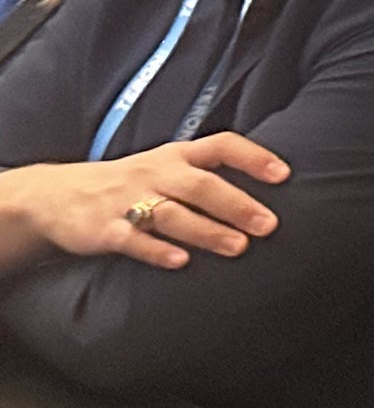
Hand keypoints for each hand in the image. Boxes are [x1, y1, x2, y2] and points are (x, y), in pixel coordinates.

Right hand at [4, 135, 289, 269]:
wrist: (55, 195)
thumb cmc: (129, 183)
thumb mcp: (166, 167)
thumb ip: (207, 174)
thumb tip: (266, 190)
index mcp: (176, 156)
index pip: (221, 146)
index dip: (253, 157)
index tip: (284, 175)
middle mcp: (155, 174)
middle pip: (201, 185)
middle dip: (237, 204)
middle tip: (269, 225)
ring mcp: (126, 201)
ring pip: (171, 214)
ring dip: (207, 230)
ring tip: (239, 246)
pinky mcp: (102, 229)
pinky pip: (131, 239)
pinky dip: (156, 250)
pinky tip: (180, 261)